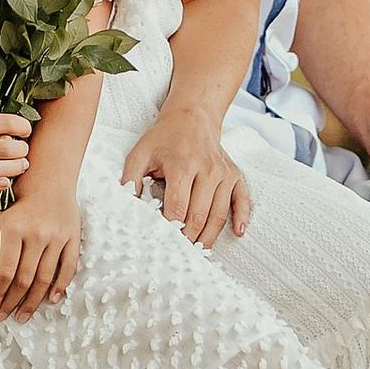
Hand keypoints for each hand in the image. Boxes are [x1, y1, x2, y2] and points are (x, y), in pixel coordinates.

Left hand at [0, 179, 81, 320]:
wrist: (48, 181)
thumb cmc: (17, 205)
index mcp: (13, 228)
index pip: (5, 271)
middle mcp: (36, 233)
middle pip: (24, 278)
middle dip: (12, 302)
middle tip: (3, 317)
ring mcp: (57, 236)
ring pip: (45, 278)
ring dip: (33, 302)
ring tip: (22, 316)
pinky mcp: (73, 236)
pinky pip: (68, 267)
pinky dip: (61, 286)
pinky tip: (51, 300)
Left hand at [122, 106, 249, 247]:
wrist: (192, 115)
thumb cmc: (165, 137)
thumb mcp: (140, 152)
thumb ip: (130, 178)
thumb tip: (127, 205)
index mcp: (183, 165)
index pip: (177, 207)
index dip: (169, 228)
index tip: (162, 240)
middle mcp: (207, 169)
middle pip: (199, 215)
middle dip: (188, 238)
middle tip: (178, 253)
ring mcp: (224, 173)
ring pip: (219, 214)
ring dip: (209, 236)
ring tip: (198, 251)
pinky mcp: (235, 174)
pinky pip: (242, 199)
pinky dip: (242, 218)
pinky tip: (238, 233)